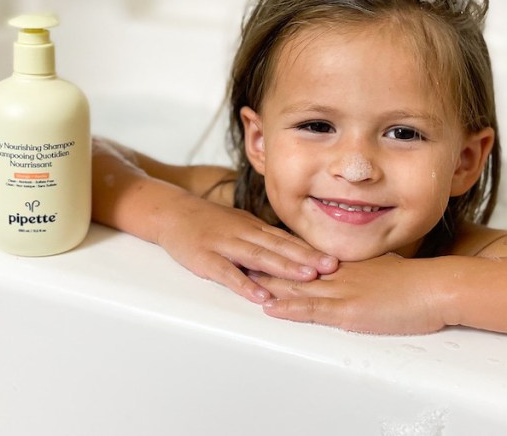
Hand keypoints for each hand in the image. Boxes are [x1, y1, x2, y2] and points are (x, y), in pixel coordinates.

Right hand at [157, 201, 338, 304]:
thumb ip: (263, 238)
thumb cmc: (208, 222)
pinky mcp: (205, 259)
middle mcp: (243, 233)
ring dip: (284, 267)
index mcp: (252, 227)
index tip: (335, 257)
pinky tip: (260, 295)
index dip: (310, 249)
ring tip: (308, 278)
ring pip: (258, 256)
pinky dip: (244, 284)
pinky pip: (227, 272)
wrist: (171, 212)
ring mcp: (224, 245)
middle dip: (306, 257)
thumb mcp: (239, 224)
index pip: (286, 239)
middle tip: (332, 266)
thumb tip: (294, 252)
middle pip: (279, 246)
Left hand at [250, 254, 448, 334]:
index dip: (282, 255)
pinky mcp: (348, 310)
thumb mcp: (388, 271)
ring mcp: (341, 292)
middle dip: (265, 266)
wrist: (438, 287)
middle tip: (237, 258)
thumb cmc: (420, 283)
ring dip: (267, 284)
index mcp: (347, 266)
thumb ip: (371, 271)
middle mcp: (339, 275)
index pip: (307, 259)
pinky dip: (288, 307)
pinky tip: (269, 306)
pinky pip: (312, 309)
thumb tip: (365, 271)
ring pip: (296, 287)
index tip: (261, 249)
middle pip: (294, 270)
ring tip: (240, 279)